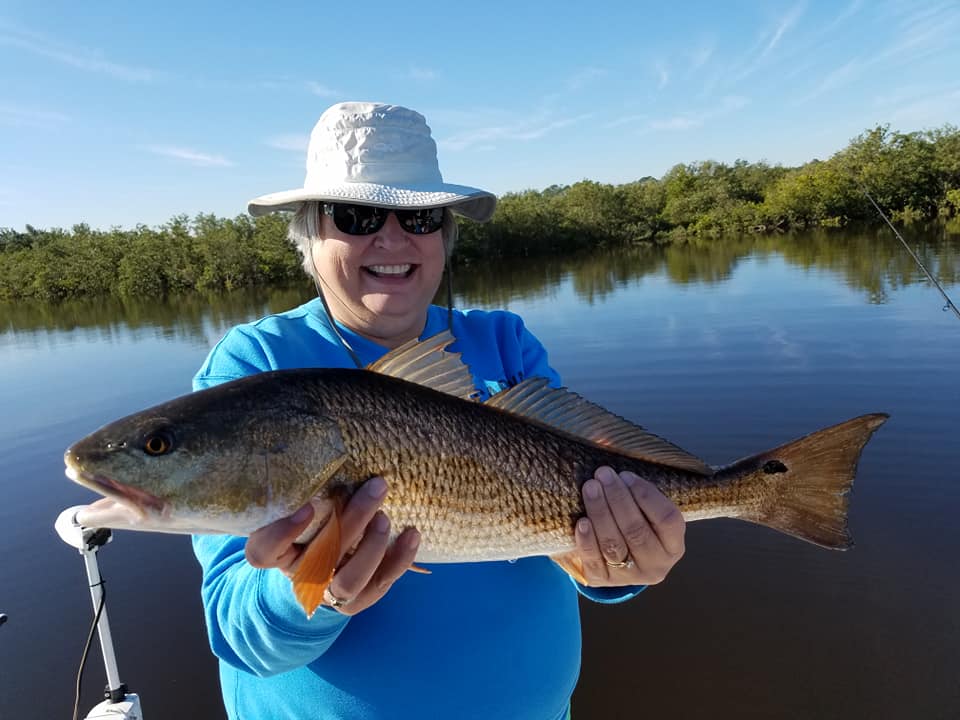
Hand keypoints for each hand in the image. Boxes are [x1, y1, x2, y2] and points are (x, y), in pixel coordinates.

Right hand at [245, 477, 420, 615]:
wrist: (324, 567)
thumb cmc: (315, 522)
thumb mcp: (305, 504)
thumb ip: (312, 487)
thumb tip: (331, 436)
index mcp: (279, 552)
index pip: (263, 553)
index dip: (281, 534)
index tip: (307, 506)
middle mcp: (300, 575)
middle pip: (320, 558)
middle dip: (352, 520)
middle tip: (376, 486)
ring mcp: (330, 592)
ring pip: (348, 581)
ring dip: (371, 547)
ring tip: (386, 517)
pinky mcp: (360, 600)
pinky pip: (381, 584)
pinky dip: (399, 559)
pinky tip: (411, 534)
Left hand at [574, 466, 684, 586]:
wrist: (617, 558)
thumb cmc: (634, 523)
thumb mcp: (645, 511)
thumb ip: (637, 490)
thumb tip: (611, 447)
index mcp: (674, 545)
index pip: (667, 519)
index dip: (647, 495)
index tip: (627, 475)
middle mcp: (657, 564)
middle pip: (637, 530)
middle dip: (618, 499)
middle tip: (603, 474)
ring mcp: (630, 576)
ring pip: (614, 544)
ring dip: (600, 513)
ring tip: (590, 488)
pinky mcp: (604, 581)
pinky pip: (594, 561)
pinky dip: (587, 541)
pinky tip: (582, 522)